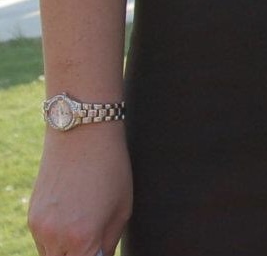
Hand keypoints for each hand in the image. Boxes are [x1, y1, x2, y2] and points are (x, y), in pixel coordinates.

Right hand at [30, 127, 130, 255]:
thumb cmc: (111, 169)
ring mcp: (39, 228)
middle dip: (81, 255)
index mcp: (82, 238)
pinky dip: (56, 239)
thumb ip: (109, 243)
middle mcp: (56, 237)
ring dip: (67, 251)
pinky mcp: (32, 218)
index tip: (100, 249)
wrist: (82, 135)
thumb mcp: (122, 210)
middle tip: (95, 240)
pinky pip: (43, 241)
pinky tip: (73, 216)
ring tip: (85, 226)